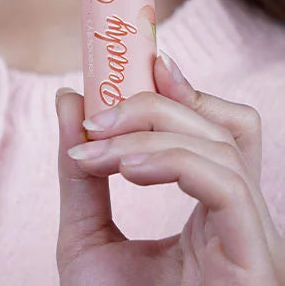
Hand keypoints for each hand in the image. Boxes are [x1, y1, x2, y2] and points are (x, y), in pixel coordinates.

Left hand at [55, 54, 284, 284]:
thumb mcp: (86, 241)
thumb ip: (81, 174)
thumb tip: (66, 100)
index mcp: (213, 215)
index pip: (221, 131)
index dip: (186, 88)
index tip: (139, 59)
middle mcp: (241, 222)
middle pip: (224, 126)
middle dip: (155, 103)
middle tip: (95, 112)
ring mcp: (253, 242)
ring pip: (224, 146)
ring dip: (151, 130)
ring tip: (96, 149)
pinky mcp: (254, 261)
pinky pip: (227, 184)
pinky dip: (172, 159)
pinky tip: (125, 168)